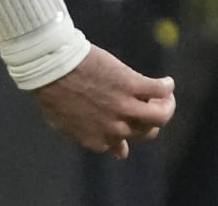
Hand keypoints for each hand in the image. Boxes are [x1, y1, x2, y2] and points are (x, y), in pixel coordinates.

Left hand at [30, 44, 175, 158]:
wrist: (50, 65)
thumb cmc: (51, 91)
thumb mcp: (64, 124)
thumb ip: (90, 138)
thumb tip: (118, 152)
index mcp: (98, 139)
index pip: (122, 145)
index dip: (127, 135)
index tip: (129, 125)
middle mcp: (116, 128)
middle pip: (147, 132)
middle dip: (150, 122)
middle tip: (150, 106)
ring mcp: (125, 107)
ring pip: (160, 116)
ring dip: (167, 107)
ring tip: (165, 97)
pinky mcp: (132, 85)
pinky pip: (159, 90)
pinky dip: (167, 87)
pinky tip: (166, 81)